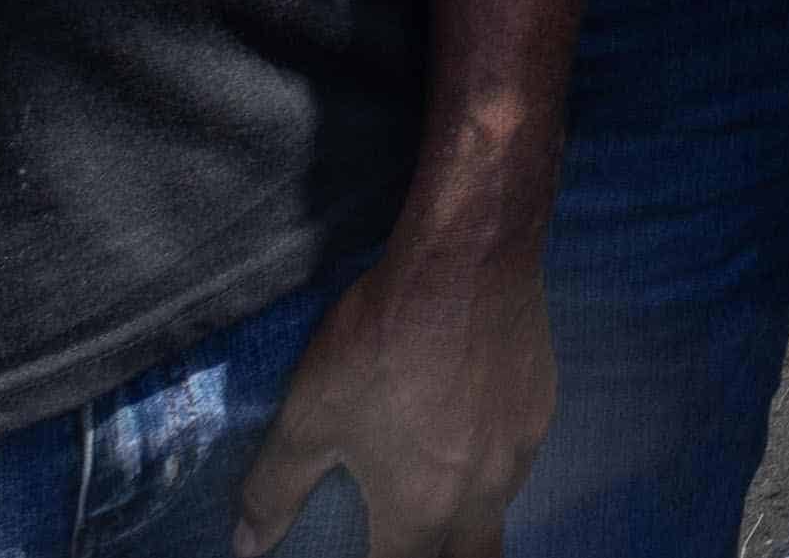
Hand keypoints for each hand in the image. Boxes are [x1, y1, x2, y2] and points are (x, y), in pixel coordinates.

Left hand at [233, 221, 553, 557]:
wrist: (467, 259)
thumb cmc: (380, 342)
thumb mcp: (309, 416)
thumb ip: (275, 489)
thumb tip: (247, 545)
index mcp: (421, 504)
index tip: (366, 553)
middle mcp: (482, 490)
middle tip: (413, 544)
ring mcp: (520, 447)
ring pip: (500, 510)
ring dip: (470, 518)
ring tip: (441, 495)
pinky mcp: (542, 405)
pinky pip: (520, 459)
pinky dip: (493, 467)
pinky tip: (471, 433)